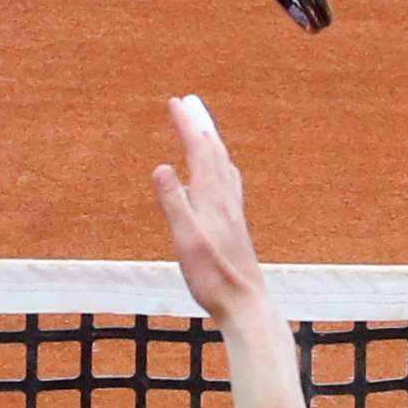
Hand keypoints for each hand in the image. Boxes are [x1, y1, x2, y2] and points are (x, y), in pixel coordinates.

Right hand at [151, 95, 270, 319]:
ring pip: (223, 167)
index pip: (199, 151)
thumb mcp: (186, 240)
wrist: (246, 305)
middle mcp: (226, 200)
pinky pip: (228, 185)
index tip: (175, 102)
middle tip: (190, 102)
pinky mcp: (235, 227)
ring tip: (205, 132)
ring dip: (212, 144)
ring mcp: (233, 213)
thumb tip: (161, 167)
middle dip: (200, 125)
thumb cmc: (213, 277)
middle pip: (214, 152)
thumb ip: (173, 203)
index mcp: (212, 198)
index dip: (187, 125)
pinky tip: (222, 178)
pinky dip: (221, 168)